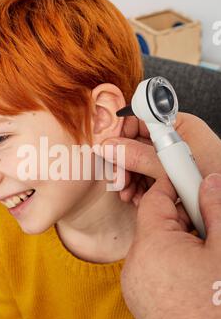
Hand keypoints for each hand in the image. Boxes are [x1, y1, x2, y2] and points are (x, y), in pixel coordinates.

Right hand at [101, 113, 220, 205]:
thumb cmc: (214, 179)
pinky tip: (135, 199)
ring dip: (128, 179)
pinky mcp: (170, 178)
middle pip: (136, 144)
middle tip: (118, 179)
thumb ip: (139, 156)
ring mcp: (171, 160)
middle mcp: (174, 141)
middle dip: (123, 163)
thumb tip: (109, 147)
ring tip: (127, 193)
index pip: (140, 119)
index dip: (121, 132)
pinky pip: (146, 179)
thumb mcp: (171, 167)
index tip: (108, 149)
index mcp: (178, 126)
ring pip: (138, 164)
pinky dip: (137, 189)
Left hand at [120, 173, 220, 318]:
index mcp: (152, 245)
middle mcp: (135, 264)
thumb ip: (215, 209)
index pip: (156, 198)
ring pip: (157, 248)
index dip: (174, 184)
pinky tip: (196, 279)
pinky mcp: (141, 302)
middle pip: (157, 223)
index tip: (189, 180)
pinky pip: (154, 269)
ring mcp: (135, 285)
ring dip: (180, 243)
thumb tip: (209, 184)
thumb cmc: (217, 313)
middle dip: (184, 218)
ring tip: (206, 261)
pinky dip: (172, 264)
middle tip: (209, 227)